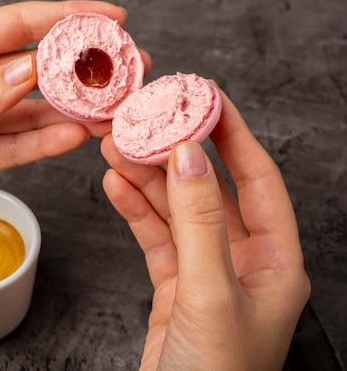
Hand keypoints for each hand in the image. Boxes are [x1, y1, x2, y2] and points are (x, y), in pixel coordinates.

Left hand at [0, 0, 148, 265]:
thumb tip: (31, 74)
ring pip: (32, 113)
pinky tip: (74, 137)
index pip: (20, 26)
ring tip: (111, 114)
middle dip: (83, 72)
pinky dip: (45, 144)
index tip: (111, 20)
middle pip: (37, 71)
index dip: (68, 20)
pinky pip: (15, 149)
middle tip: (126, 74)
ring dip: (73, 113)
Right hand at [101, 87, 309, 369]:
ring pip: (175, 211)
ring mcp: (206, 273)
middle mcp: (244, 262)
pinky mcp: (173, 287)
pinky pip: (154, 236)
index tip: (206, 98)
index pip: (258, 180)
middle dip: (176, 154)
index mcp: (275, 262)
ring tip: (117, 148)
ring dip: (147, 179)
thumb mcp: (210, 293)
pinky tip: (116, 186)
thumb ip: (200, 222)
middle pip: (209, 190)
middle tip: (148, 120)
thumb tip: (189, 158)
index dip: (232, 135)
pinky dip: (134, 210)